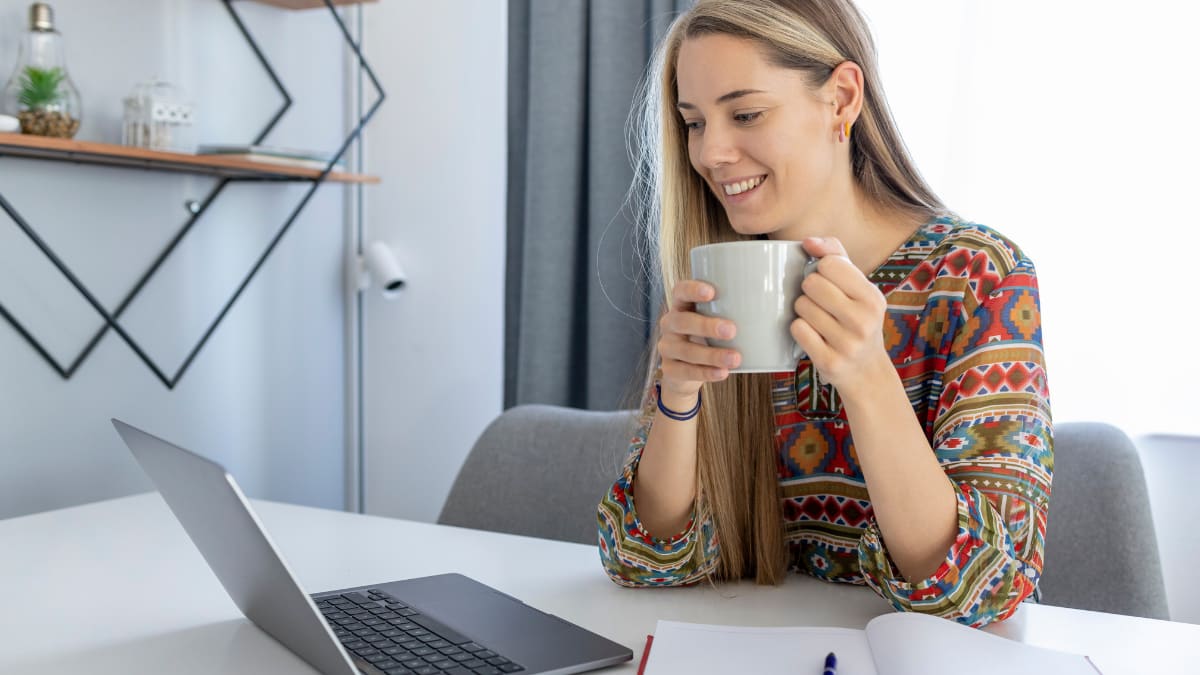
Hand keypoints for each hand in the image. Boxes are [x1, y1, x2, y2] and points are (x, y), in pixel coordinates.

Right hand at [657, 280, 741, 401]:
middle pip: (682, 321)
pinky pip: (685, 371)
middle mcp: (670, 324)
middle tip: (732, 330)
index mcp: (682, 306)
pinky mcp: (669, 369)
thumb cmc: (708, 338)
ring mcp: (667, 347)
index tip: (712, 292)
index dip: (692, 289)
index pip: (680, 291)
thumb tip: (778, 299)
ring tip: (735, 358)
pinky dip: (706, 372)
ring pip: (686, 350)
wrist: (686, 371)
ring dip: (711, 354)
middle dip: (706, 326)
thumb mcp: (715, 320)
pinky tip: (722, 373)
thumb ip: (735, 310)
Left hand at [790, 237, 891, 393]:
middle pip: (811, 284)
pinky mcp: (829, 361)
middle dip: (809, 291)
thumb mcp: (858, 287)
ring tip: (819, 320)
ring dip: (803, 311)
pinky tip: (813, 335)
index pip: (829, 263)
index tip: (828, 282)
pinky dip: (800, 330)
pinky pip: (797, 329)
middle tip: (820, 303)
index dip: (820, 270)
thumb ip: (836, 255)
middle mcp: (864, 320)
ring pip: (801, 307)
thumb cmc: (856, 320)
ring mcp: (848, 343)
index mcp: (872, 297)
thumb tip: (808, 241)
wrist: (866, 371)